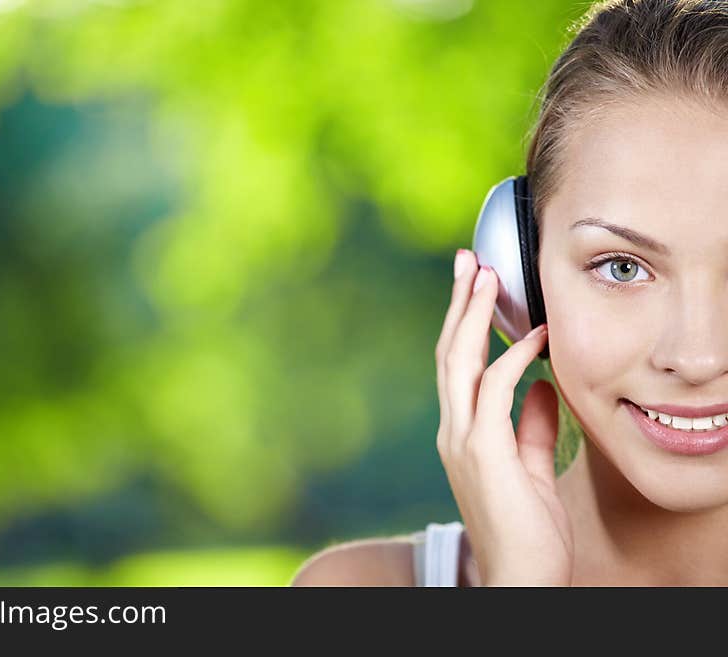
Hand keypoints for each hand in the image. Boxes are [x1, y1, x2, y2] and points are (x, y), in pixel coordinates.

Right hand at [434, 249, 572, 585]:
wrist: (520, 579)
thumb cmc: (527, 529)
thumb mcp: (531, 467)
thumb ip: (531, 424)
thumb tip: (542, 384)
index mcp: (461, 433)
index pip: (456, 366)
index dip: (464, 323)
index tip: (475, 286)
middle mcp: (453, 431)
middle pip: (449, 353)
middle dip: (459, 304)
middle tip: (467, 259)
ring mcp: (463, 441)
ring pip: (460, 363)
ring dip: (474, 316)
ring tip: (486, 275)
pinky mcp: (483, 452)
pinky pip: (495, 392)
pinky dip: (513, 359)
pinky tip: (535, 336)